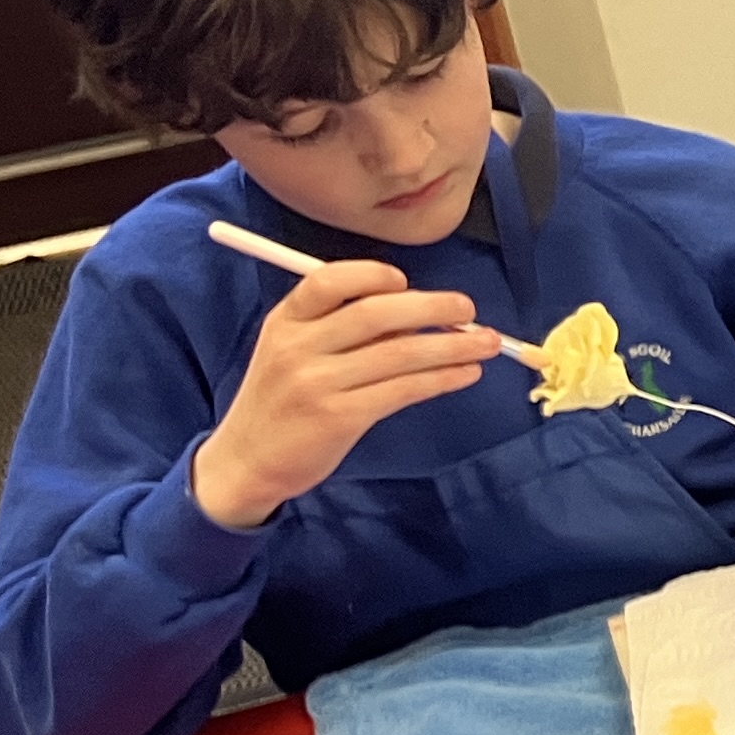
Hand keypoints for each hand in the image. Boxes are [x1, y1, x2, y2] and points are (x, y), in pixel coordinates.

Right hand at [190, 259, 504, 528]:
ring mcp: (317, 383)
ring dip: (452, 346)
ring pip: (398, 353)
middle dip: (432, 307)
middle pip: (375, 313)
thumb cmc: (284, 398)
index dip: (372, 275)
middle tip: (469, 309)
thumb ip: (342, 328)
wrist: (248, 460)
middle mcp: (298, 346)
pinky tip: (465, 374)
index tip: (407, 281)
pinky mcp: (339, 417)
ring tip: (487, 344)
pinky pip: (402, 390)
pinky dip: (441, 379)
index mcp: (286, 320)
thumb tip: (417, 313)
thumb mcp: (293, 352)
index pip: (328, 281)